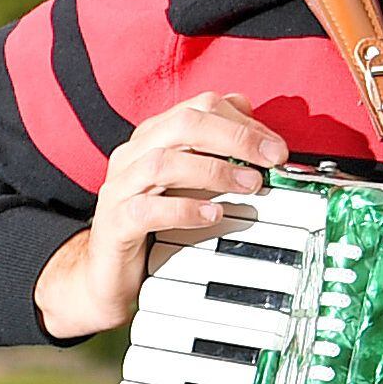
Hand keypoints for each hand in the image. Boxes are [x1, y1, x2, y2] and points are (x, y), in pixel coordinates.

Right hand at [37, 92, 288, 341]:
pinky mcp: (114, 224)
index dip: (242, 122)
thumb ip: (214, 152)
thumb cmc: (153, 226)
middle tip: (271, 158)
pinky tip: (213, 215)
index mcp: (152, 138)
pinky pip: (147, 210)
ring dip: (214, 170)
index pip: (199, 109)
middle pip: (183, 124)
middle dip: (234, 137)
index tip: (275, 147)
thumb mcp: (188, 183)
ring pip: (164, 162)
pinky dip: (183, 209)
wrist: (108, 274)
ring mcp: (119, 188)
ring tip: (250, 185)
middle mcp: (133, 155)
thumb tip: (253, 123)